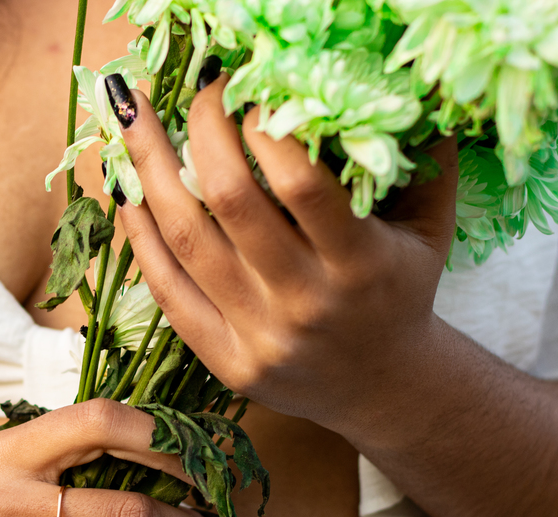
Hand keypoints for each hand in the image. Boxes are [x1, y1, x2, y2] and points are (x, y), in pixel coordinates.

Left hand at [112, 73, 458, 436]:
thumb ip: (425, 160)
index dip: (265, 127)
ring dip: (149, 170)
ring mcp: (259, 337)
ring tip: (132, 118)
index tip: (250, 88)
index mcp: (361, 264)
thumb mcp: (430, 229)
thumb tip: (406, 87)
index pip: (301, 184)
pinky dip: (141, 236)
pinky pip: (168, 290)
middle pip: (232, 201)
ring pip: (186, 240)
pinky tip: (128, 191)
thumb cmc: (401, 291)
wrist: (384, 388)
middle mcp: (306, 303)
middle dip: (202, 131)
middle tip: (196, 92)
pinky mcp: (225, 361)